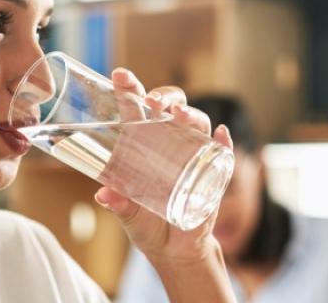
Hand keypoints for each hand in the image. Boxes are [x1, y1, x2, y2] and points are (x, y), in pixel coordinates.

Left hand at [95, 68, 233, 265]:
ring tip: (179, 115)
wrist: (174, 250)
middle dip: (166, 97)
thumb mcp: (129, 216)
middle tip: (154, 102)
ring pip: (198, 124)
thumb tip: (103, 194)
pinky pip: (223, 153)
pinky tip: (221, 135)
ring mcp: (194, 156)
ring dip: (191, 115)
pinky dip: (224, 143)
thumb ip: (119, 204)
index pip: (137, 109)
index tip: (120, 76)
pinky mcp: (214, 175)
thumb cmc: (147, 225)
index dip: (131, 90)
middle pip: (172, 107)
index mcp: (143, 145)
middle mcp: (170, 143)